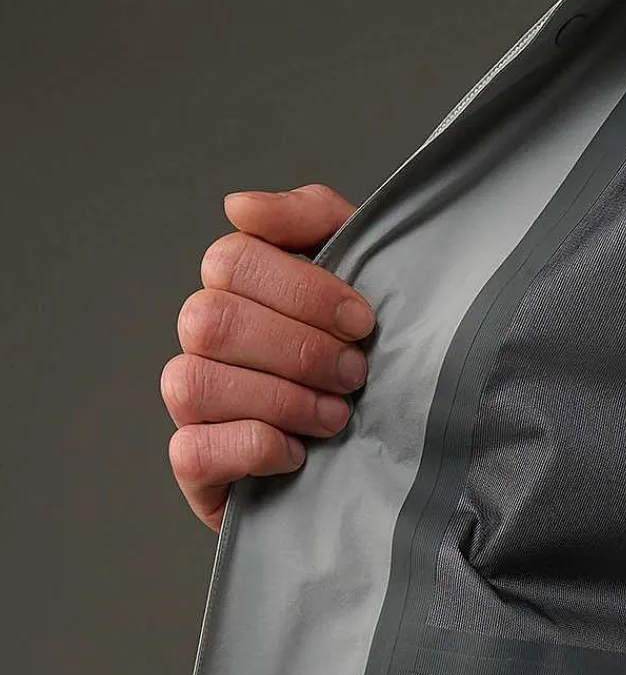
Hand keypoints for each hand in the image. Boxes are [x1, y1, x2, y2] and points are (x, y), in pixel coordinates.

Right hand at [162, 183, 373, 528]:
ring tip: (336, 417)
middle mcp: (202, 343)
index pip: (231, 259)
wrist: (385, 459)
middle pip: (212, 319)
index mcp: (235, 290)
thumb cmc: (365, 360)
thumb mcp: (361, 275)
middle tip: (354, 374)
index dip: (301, 290)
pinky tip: (298, 454)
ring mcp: (192, 405)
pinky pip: (193, 450)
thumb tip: (239, 207)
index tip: (361, 322)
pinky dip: (253, 448)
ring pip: (195, 382)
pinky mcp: (196, 468)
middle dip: (299, 350)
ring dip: (281, 400)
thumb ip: (313, 219)